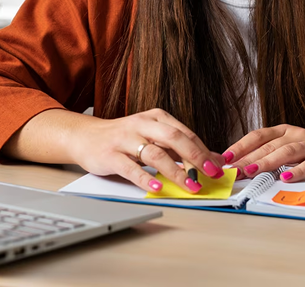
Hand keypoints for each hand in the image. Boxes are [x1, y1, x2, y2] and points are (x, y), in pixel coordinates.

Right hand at [70, 108, 225, 193]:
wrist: (86, 137)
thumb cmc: (123, 138)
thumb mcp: (151, 135)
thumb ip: (176, 146)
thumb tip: (209, 159)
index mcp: (155, 117)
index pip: (185, 133)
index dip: (204, 150)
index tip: (218, 166)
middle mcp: (141, 125)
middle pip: (174, 138)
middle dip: (196, 157)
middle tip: (210, 173)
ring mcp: (125, 139)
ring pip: (155, 154)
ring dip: (176, 171)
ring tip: (190, 186)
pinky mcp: (111, 155)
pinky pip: (131, 168)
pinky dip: (145, 178)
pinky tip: (158, 187)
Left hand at [223, 124, 304, 181]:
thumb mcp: (290, 150)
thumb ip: (269, 155)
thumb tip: (241, 167)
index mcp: (284, 131)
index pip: (257, 136)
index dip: (240, 146)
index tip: (225, 158)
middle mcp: (296, 134)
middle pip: (268, 146)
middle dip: (248, 158)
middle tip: (234, 170)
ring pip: (287, 152)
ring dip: (268, 162)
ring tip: (253, 170)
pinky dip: (298, 171)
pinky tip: (286, 178)